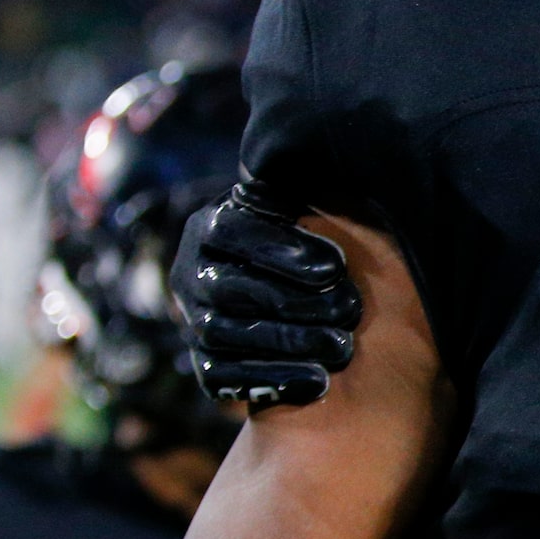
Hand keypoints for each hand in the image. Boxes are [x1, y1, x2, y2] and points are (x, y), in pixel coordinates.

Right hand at [175, 185, 362, 407]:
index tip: (335, 267)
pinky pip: (222, 376)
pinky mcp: (202, 362)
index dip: (282, 250)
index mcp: (209, 225)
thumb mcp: (304, 207)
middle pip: (228, 288)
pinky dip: (269, 380)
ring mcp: (191, 320)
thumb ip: (309, 190)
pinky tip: (317, 382)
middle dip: (292, 301)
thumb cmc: (307, 238)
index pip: (233, 232)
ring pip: (224, 334)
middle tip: (349, 310)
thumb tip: (329, 157)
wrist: (285, 287)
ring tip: (340, 347)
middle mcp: (190, 272)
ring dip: (286, 343)